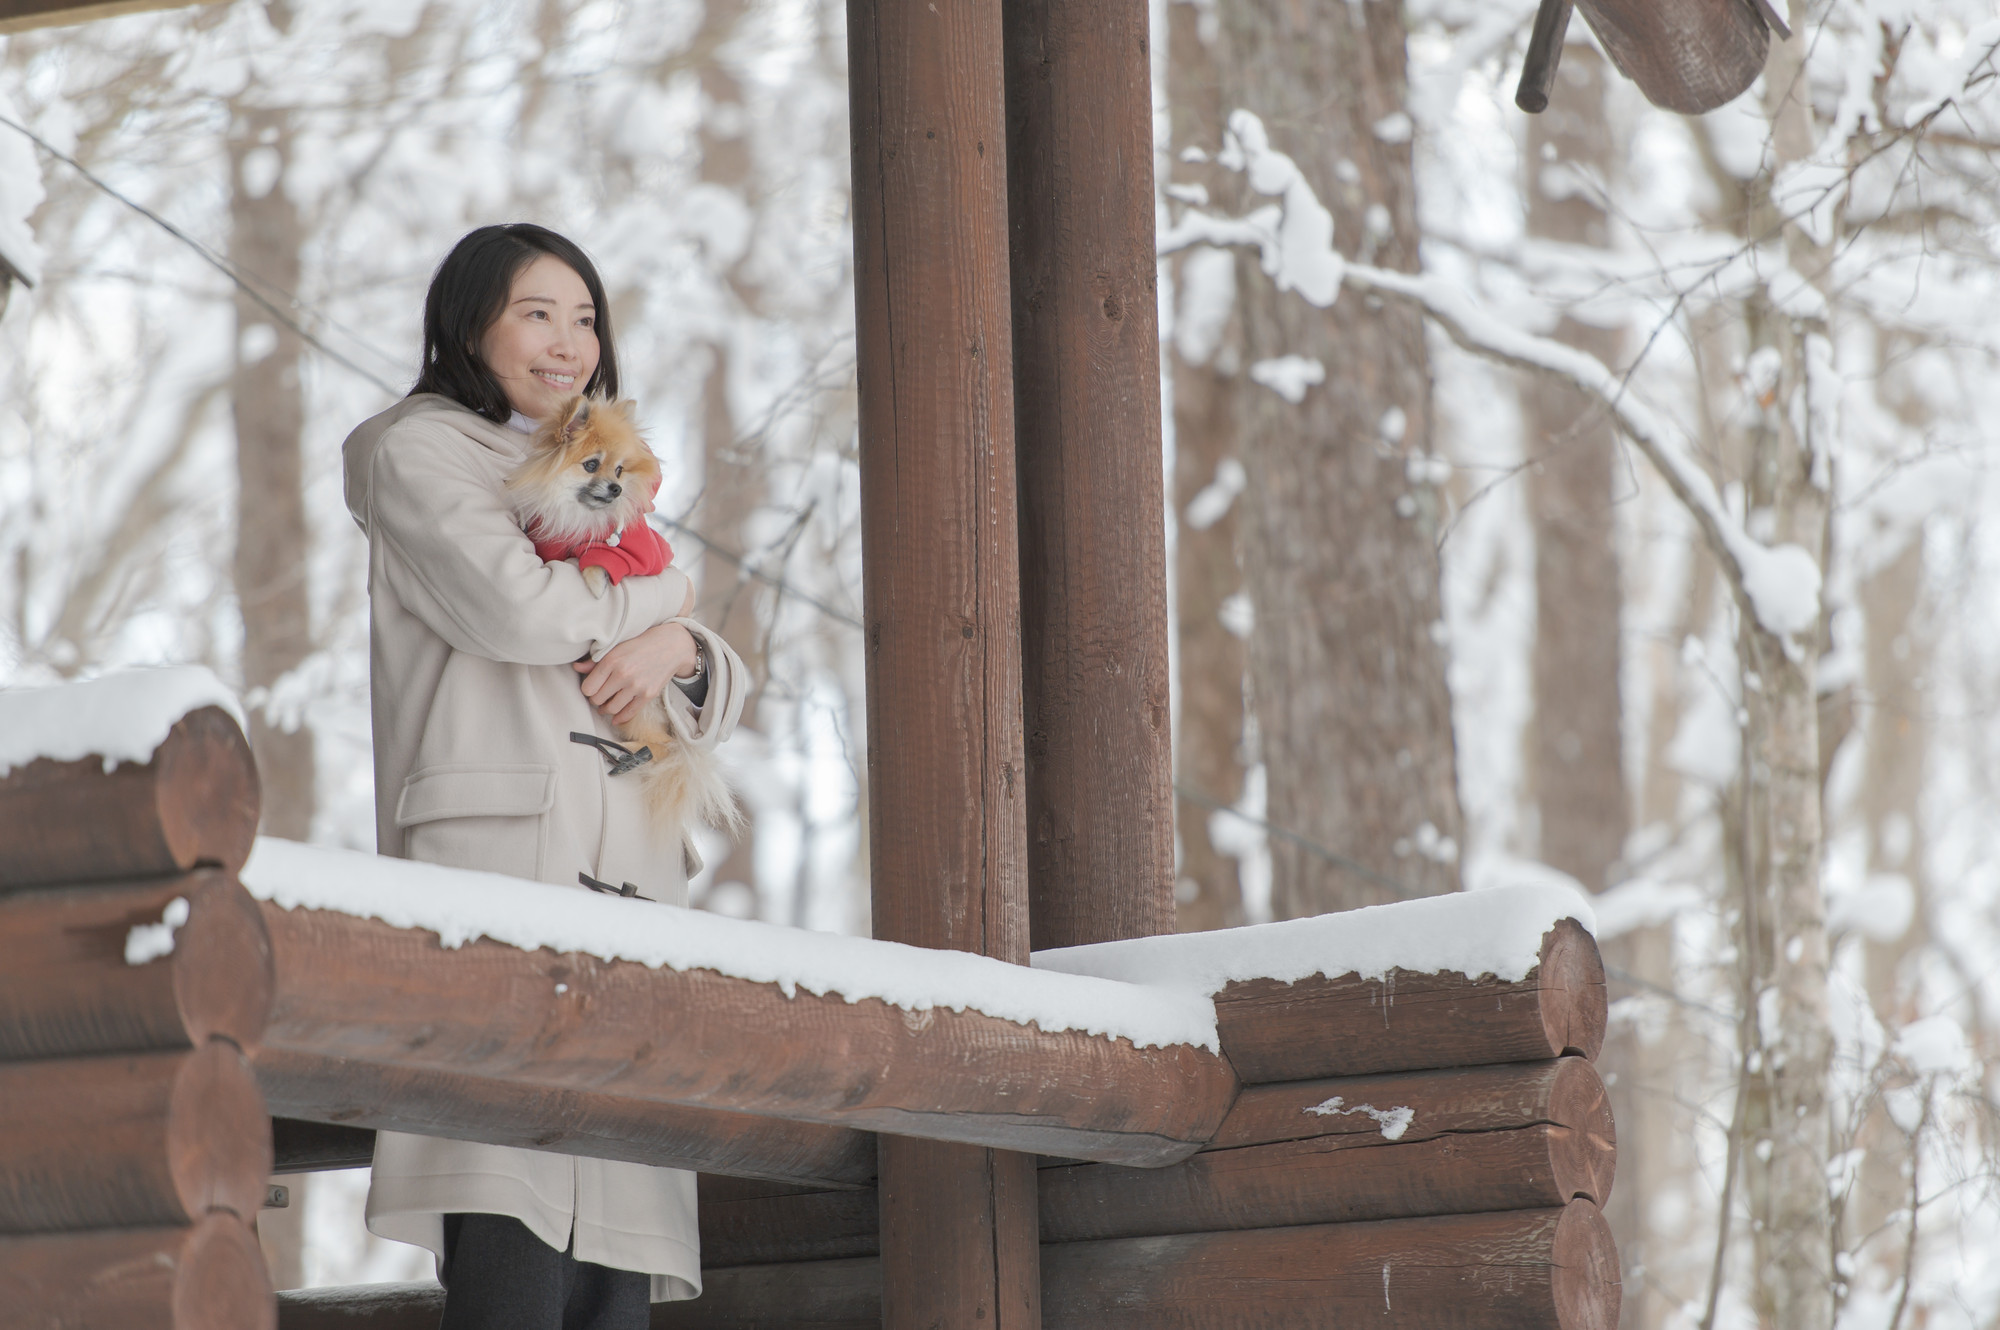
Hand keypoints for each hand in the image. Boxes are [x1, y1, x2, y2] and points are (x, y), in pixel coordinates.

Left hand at [575, 621, 697, 725]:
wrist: (671, 646)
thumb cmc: (641, 644)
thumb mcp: (617, 647)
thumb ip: (596, 660)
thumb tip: (577, 668)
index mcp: (612, 661)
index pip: (588, 688)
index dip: (588, 689)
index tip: (592, 687)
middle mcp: (623, 675)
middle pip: (597, 699)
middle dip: (596, 699)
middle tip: (599, 696)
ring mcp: (636, 686)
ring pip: (611, 708)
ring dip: (606, 709)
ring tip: (606, 705)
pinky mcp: (648, 695)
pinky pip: (629, 713)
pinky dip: (619, 718)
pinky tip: (615, 717)